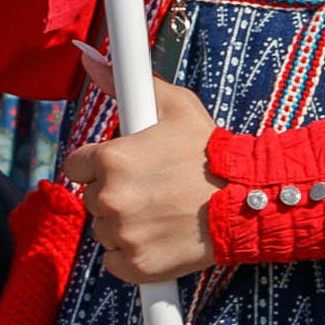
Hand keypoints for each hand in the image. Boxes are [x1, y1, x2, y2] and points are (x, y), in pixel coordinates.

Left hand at [62, 79, 219, 282]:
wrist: (248, 200)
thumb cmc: (211, 151)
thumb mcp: (174, 106)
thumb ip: (126, 84)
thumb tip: (90, 59)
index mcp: (112, 158)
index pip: (76, 166)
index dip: (99, 165)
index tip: (124, 167)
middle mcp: (111, 197)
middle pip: (92, 198)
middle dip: (115, 193)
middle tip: (153, 189)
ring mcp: (123, 234)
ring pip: (104, 230)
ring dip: (124, 224)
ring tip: (161, 212)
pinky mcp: (136, 265)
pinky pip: (115, 261)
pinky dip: (132, 255)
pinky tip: (159, 237)